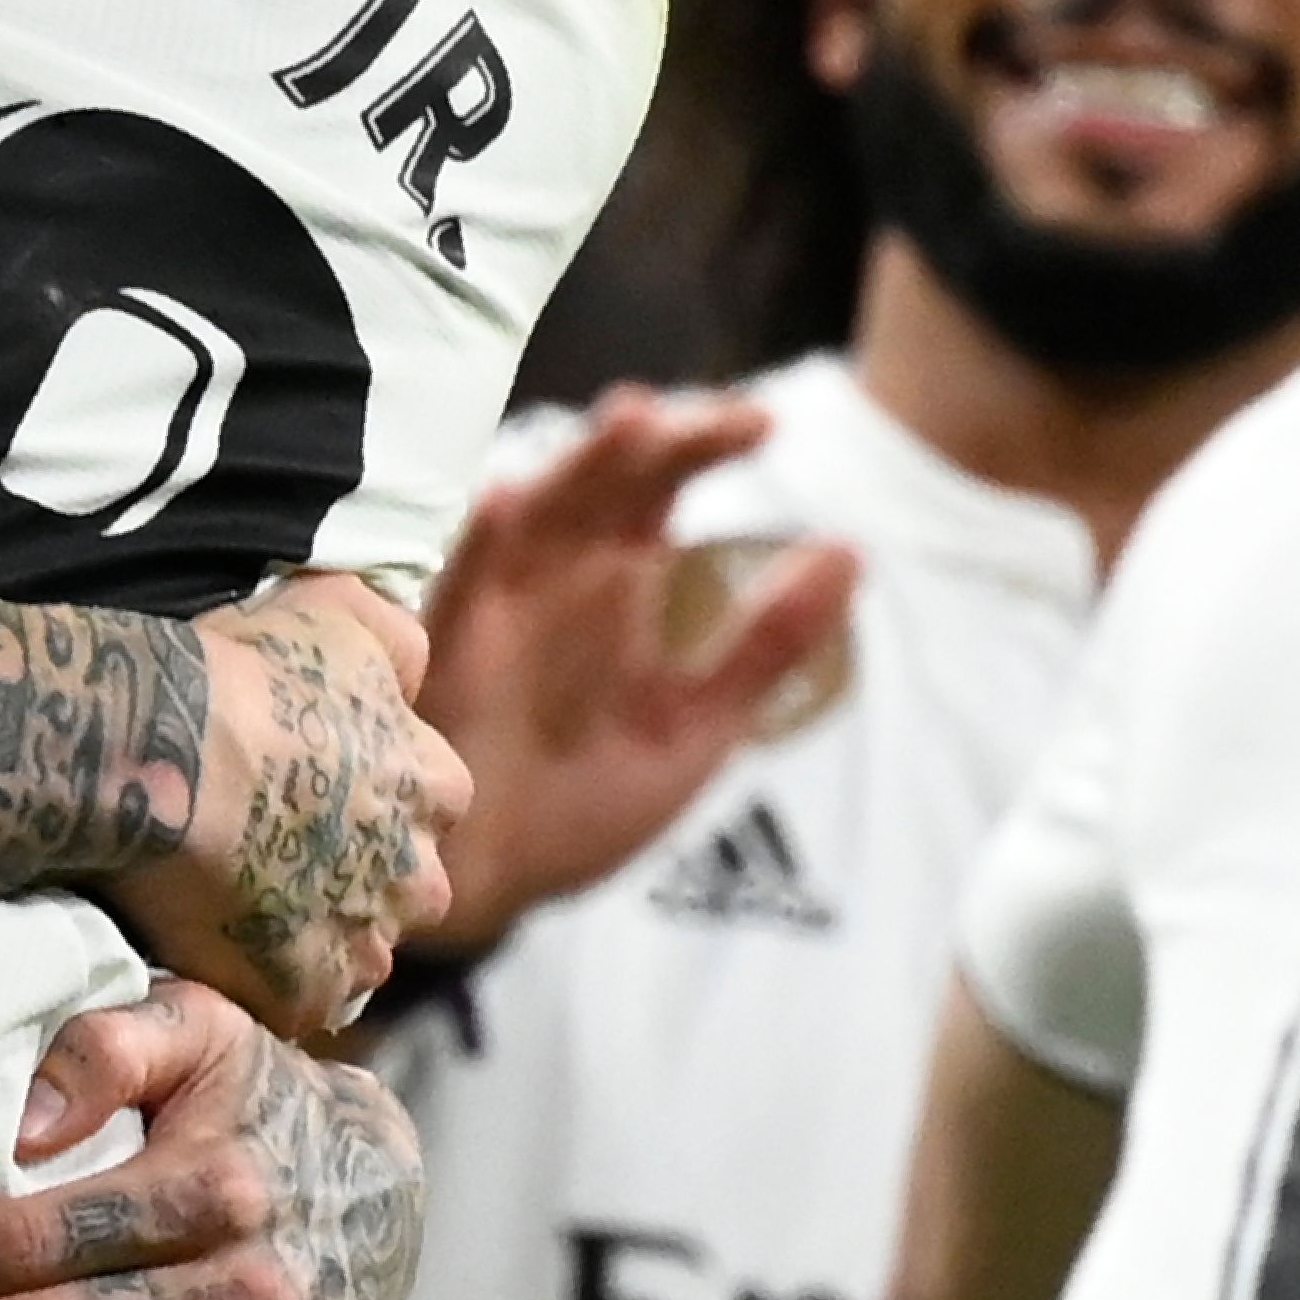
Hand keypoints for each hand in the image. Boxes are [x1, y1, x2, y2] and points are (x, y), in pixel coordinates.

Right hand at [0, 570, 450, 1005]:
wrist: (154, 746)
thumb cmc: (237, 672)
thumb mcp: (337, 612)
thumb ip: (392, 637)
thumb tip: (410, 666)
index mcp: (434, 784)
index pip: (423, 806)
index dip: (365, 801)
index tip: (311, 795)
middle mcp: (416, 873)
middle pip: (398, 892)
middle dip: (354, 883)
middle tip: (275, 861)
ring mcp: (358, 942)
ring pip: (351, 956)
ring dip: (310, 940)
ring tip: (238, 913)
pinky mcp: (297, 995)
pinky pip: (292, 1006)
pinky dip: (260, 984)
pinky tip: (213, 949)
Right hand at [418, 389, 860, 947]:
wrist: (494, 879)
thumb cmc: (580, 796)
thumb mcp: (695, 723)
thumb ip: (767, 643)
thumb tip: (851, 550)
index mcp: (614, 580)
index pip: (660, 484)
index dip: (706, 443)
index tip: (764, 424)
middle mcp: (555, 576)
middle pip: (604, 479)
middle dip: (652, 441)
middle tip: (711, 419)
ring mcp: (498, 606)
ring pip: (537, 511)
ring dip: (580, 467)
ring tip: (631, 422)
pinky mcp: (448, 653)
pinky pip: (456, 585)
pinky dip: (479, 543)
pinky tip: (504, 502)